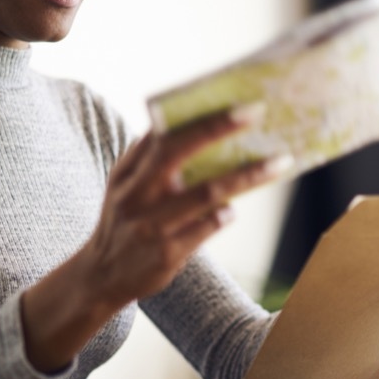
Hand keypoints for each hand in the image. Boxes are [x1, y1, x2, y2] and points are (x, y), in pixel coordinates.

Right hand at [83, 103, 290, 306]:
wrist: (101, 276)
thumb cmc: (124, 222)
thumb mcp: (123, 187)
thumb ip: (147, 158)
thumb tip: (182, 124)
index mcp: (127, 172)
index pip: (162, 133)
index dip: (197, 116)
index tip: (232, 102)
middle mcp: (135, 194)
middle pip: (178, 151)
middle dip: (217, 127)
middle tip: (255, 113)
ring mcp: (151, 224)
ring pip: (206, 192)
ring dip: (246, 176)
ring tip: (277, 164)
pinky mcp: (167, 252)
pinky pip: (208, 226)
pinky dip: (224, 214)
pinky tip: (231, 210)